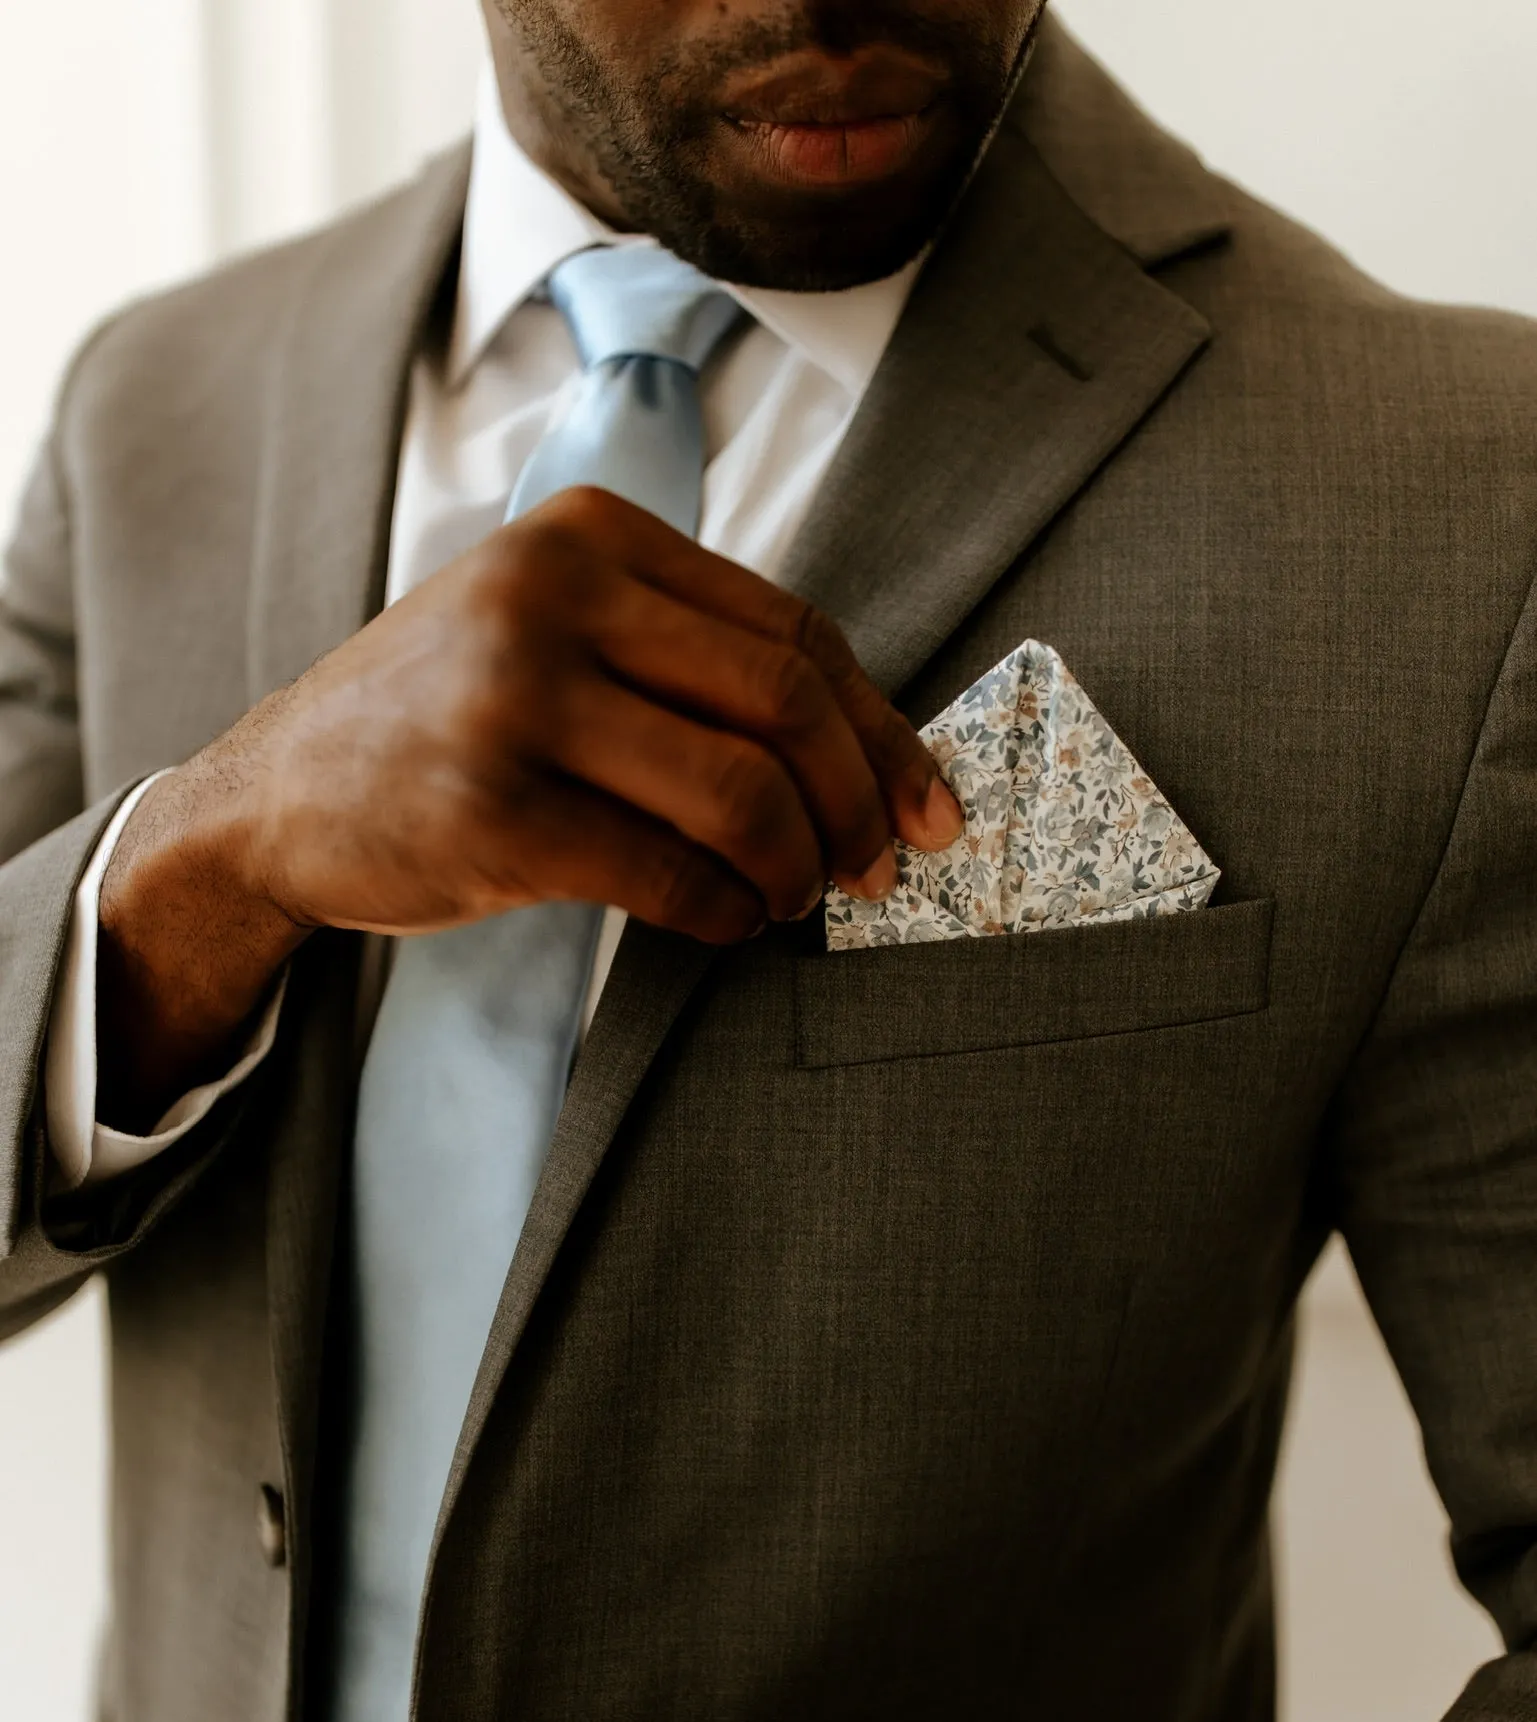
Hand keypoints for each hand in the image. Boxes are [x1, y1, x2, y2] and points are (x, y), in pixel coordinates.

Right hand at [96, 489, 960, 1125]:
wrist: (278, 794)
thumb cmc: (446, 719)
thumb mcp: (551, 631)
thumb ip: (686, 657)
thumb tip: (870, 750)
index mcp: (588, 538)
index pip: (790, 631)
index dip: (881, 728)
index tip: (926, 799)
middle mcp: (551, 599)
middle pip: (785, 703)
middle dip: (857, 801)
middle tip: (875, 865)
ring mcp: (517, 703)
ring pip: (741, 791)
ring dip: (797, 866)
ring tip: (792, 897)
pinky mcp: (495, 814)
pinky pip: (670, 875)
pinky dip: (725, 913)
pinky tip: (727, 921)